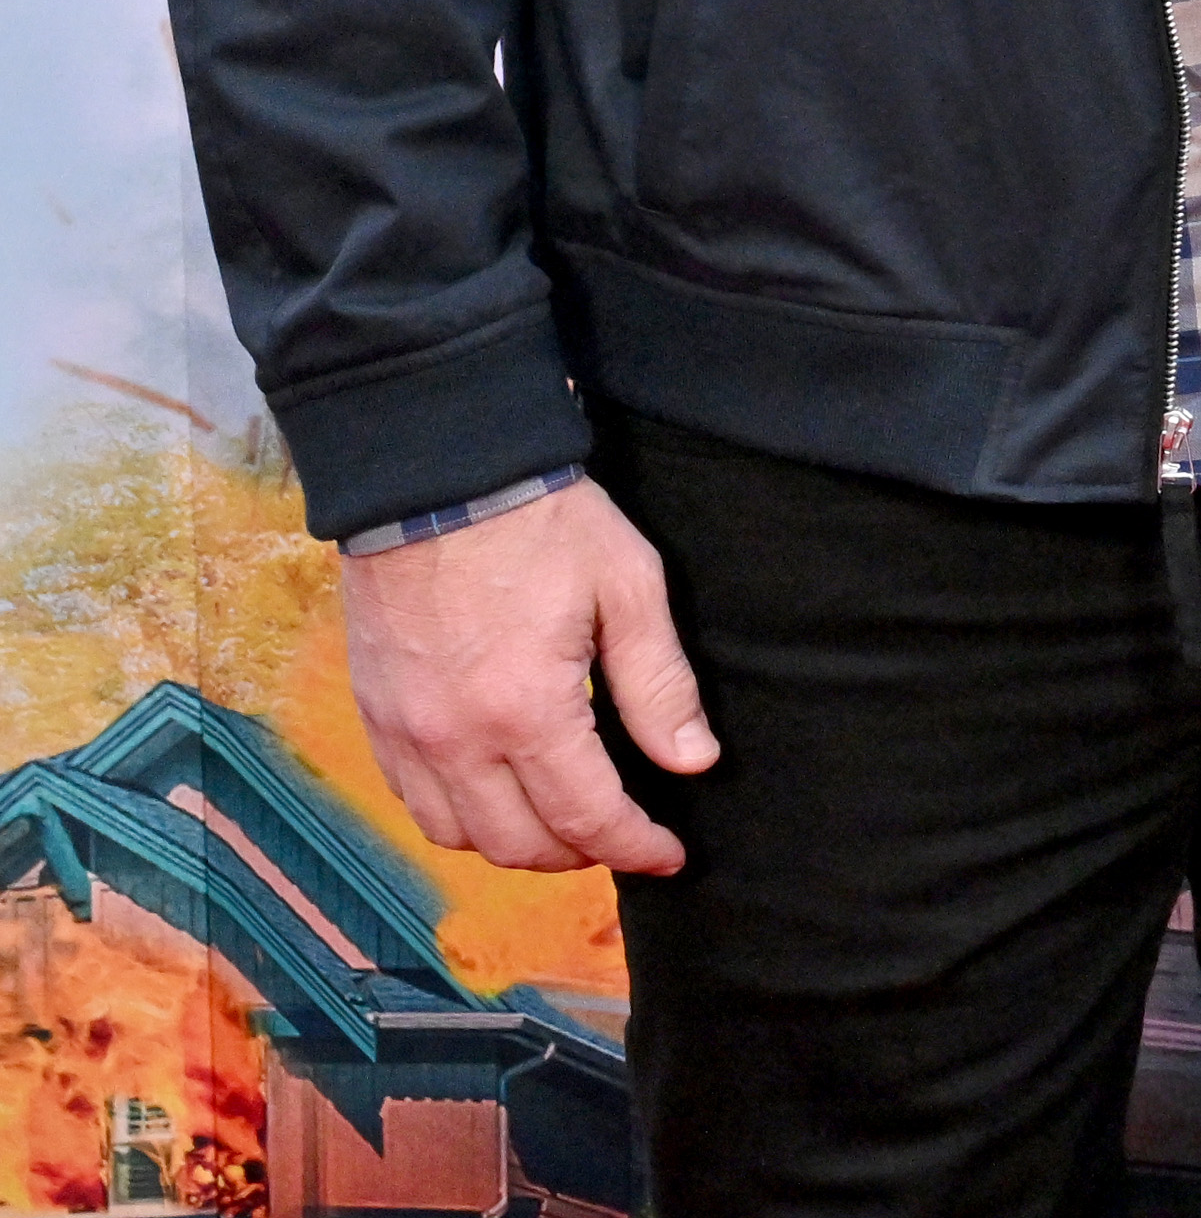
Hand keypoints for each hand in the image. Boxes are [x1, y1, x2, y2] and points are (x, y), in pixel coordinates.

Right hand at [337, 483, 717, 874]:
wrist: (435, 478)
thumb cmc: (542, 523)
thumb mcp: (629, 587)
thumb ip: (659, 684)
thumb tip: (692, 761)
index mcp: (525, 712)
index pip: (586, 818)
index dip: (635, 847)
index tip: (668, 856)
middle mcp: (454, 740)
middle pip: (518, 845)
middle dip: (579, 854)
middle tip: (622, 834)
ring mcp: (405, 732)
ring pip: (458, 835)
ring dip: (516, 843)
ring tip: (564, 819)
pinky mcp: (375, 715)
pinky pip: (413, 800)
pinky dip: (461, 814)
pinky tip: (498, 789)